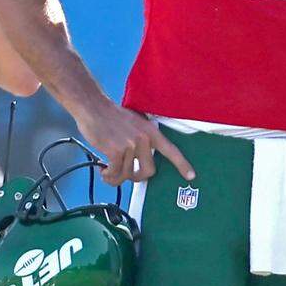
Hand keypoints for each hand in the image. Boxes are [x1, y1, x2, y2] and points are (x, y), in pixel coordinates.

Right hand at [76, 102, 194, 185]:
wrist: (94, 107)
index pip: (171, 150)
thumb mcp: (136, 124)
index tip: (191, 176)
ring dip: (117, 177)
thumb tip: (142, 162)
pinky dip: (108, 177)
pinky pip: (115, 174)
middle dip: (137, 178)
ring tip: (108, 171)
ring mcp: (130, 145)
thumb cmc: (112, 117)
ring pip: (128, 174)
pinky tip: (103, 171)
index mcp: (152, 132)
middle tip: (127, 175)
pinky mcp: (116, 151)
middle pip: (148, 171)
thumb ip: (143, 140)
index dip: (182, 164)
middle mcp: (144, 139)